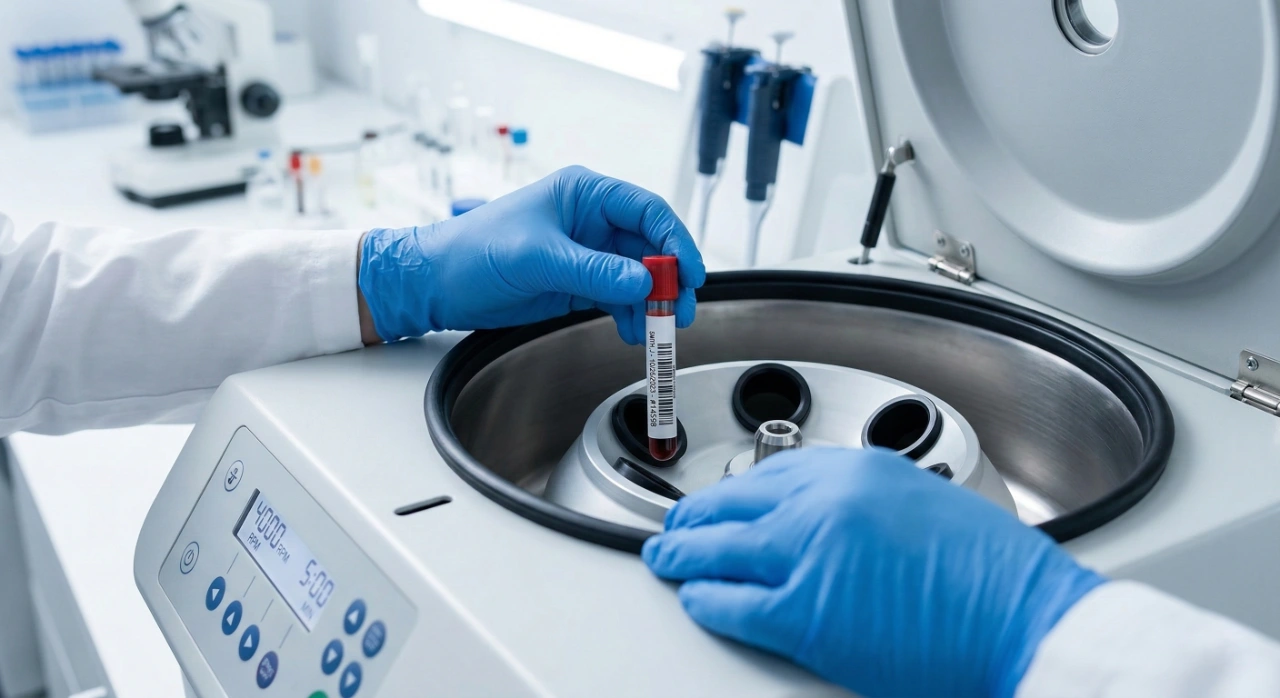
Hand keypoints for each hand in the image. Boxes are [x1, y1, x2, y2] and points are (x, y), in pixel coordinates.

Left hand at [357, 166, 705, 342]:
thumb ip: (592, 271)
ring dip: (654, 303)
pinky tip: (633, 332)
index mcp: (584, 194)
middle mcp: (591, 220)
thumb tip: (642, 281)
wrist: (436, 283)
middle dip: (670, 279)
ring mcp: (587, 253)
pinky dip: (631, 315)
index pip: (647, 212)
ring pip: (639, 277)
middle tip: (682, 309)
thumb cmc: (473, 251)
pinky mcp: (579, 283)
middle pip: (651, 247)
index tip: (691, 273)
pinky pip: (619, 297)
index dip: (675, 241)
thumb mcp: (536, 258)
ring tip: (661, 329)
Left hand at [642, 448, 1105, 697]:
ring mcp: (808, 555)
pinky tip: (697, 599)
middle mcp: (824, 503)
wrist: (1027, 621)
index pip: (768, 472)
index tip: (720, 500)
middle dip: (694, 517)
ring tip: (666, 557)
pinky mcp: (804, 613)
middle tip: (677, 526)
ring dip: (683, 554)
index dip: (732, 492)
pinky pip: (731, 603)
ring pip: (717, 550)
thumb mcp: (925, 503)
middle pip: (732, 505)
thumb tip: (824, 518)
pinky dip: (706, 601)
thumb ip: (864, 503)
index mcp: (856, 469)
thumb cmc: (995, 574)